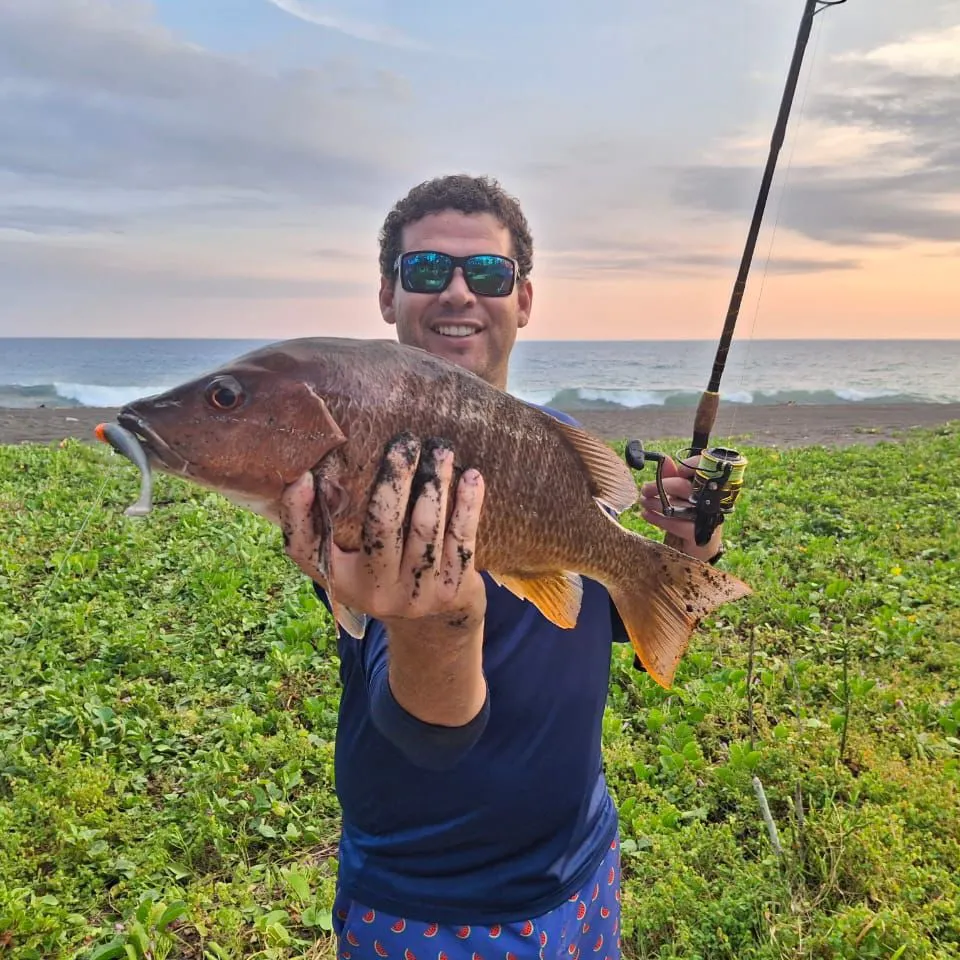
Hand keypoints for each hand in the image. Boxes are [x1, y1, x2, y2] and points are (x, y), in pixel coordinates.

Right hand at [279, 435, 488, 727]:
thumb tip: (309, 477)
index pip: (308, 549)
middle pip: (381, 526)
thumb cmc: (382, 573)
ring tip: (440, 449)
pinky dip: (468, 505)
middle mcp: (376, 591)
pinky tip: (472, 476)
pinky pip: (462, 539)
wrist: (433, 626)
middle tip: (404, 442)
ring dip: (434, 482)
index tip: (306, 476)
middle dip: (394, 478)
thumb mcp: (347, 561)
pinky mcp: (453, 589)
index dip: (300, 514)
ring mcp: (417, 593)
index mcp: (340, 580)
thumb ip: (324, 523)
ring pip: (425, 527)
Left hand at [639, 455, 723, 562]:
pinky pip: (674, 523)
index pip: (703, 466)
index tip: (674, 469)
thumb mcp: (682, 494)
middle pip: (682, 486)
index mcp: (709, 485)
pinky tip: (646, 514)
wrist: (701, 544)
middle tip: (645, 489)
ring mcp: (706, 517)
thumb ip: (673, 476)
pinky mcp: (697, 533)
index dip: (688, 464)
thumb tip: (664, 459)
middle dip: (659, 486)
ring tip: (643, 502)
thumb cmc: (690, 513)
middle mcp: (711, 500)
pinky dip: (657, 518)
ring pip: (675, 505)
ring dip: (654, 502)